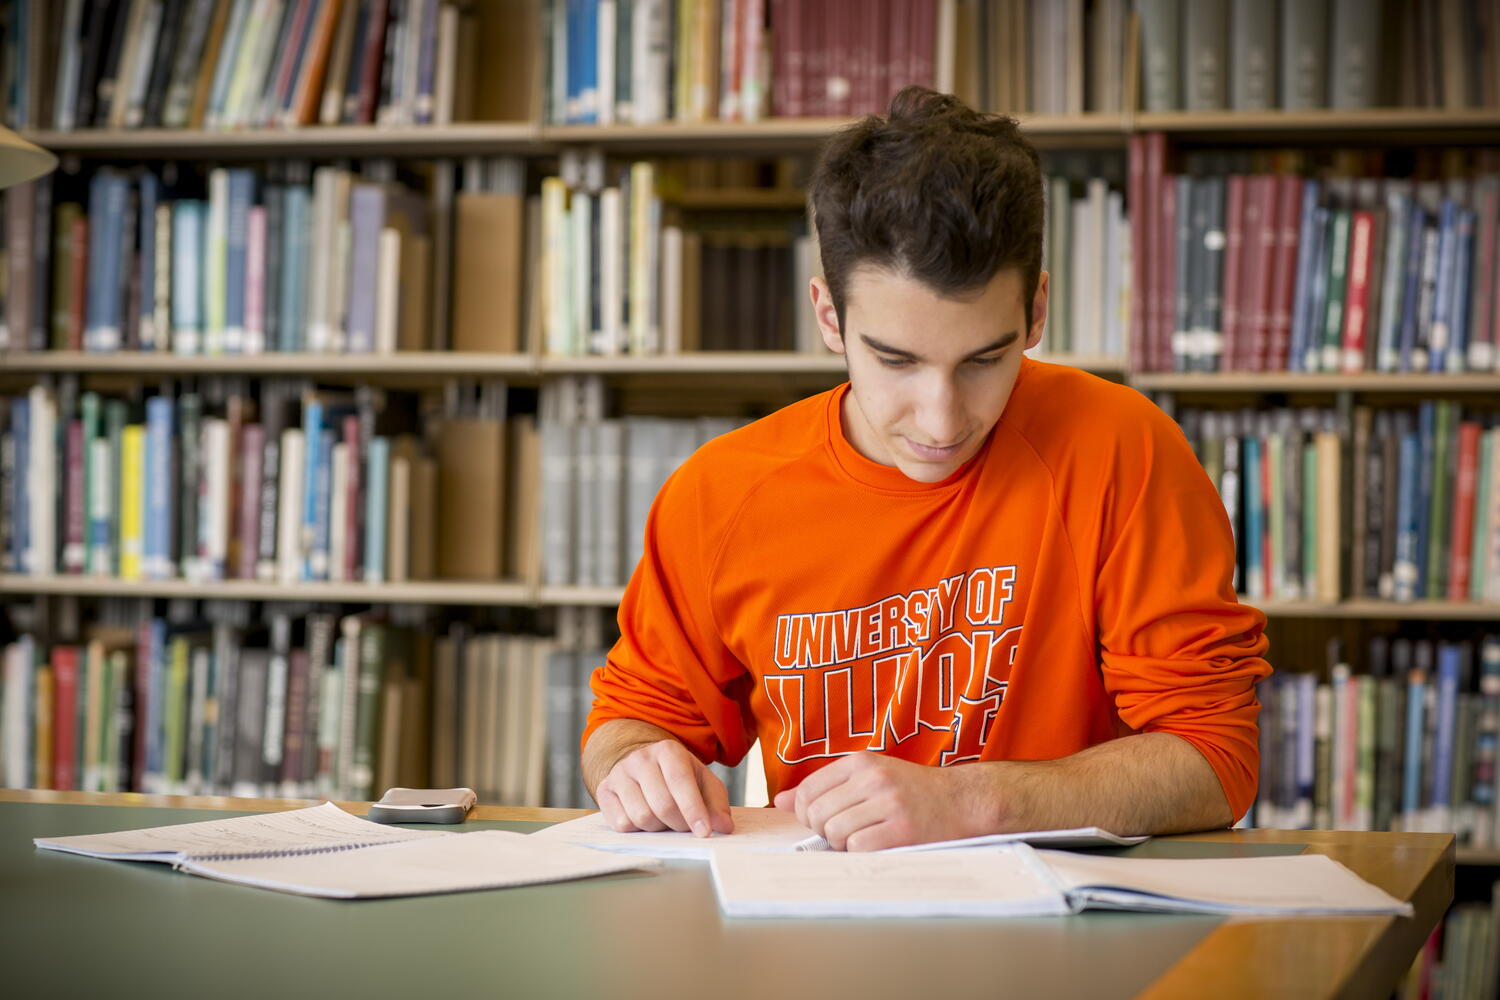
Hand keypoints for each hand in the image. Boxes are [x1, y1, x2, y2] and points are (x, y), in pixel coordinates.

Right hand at [595, 739, 734, 837]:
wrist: (642, 766)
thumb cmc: (677, 777)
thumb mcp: (702, 783)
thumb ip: (716, 804)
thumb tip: (724, 826)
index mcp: (668, 751)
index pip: (680, 783)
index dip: (693, 810)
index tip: (704, 832)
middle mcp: (641, 758)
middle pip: (662, 805)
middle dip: (678, 824)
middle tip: (685, 827)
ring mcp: (619, 773)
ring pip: (641, 817)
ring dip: (658, 828)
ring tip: (664, 819)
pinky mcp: (604, 790)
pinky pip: (622, 824)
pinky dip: (638, 830)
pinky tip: (644, 818)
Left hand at [773, 752, 990, 850]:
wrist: (965, 800)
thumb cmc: (914, 791)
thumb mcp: (870, 776)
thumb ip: (825, 786)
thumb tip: (779, 801)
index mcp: (861, 762)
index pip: (808, 790)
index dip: (805, 813)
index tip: (821, 820)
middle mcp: (873, 778)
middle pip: (817, 814)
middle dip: (824, 831)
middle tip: (845, 833)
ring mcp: (888, 803)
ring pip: (835, 833)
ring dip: (844, 844)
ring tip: (865, 837)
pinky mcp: (902, 829)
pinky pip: (859, 848)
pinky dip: (862, 853)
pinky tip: (878, 845)